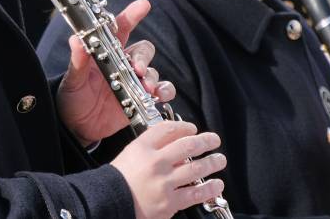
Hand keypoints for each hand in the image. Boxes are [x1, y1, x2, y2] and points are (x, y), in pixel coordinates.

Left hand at [56, 0, 175, 142]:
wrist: (76, 126)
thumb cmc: (73, 97)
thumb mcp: (72, 79)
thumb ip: (77, 61)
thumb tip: (75, 39)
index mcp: (105, 53)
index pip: (120, 29)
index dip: (132, 15)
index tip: (143, 5)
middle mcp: (122, 64)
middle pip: (143, 50)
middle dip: (143, 58)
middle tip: (137, 70)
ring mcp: (133, 82)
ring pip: (153, 71)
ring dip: (153, 77)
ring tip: (147, 88)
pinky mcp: (141, 100)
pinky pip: (162, 91)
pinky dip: (164, 91)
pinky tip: (158, 96)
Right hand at [110, 120, 226, 218]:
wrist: (109, 202)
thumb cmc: (118, 180)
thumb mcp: (129, 154)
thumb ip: (149, 147)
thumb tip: (174, 143)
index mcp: (142, 148)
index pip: (168, 129)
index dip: (184, 127)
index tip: (192, 128)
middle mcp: (155, 162)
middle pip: (187, 146)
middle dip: (205, 141)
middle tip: (214, 140)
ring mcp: (164, 183)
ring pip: (196, 169)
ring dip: (212, 162)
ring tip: (220, 160)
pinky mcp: (170, 202)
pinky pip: (196, 193)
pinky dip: (210, 188)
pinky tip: (217, 184)